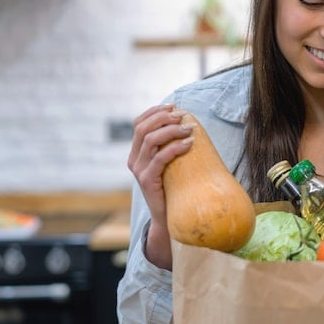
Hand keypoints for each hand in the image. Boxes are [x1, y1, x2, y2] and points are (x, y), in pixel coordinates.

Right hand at [127, 104, 194, 268]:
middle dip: (163, 118)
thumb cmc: (175, 188)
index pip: (138, 123)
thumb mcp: (170, 164)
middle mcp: (134, 160)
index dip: (154, 111)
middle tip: (182, 116)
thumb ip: (171, 146)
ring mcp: (139, 171)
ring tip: (189, 129)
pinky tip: (189, 144)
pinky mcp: (147, 181)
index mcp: (136, 153)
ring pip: (150, 140)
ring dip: (171, 130)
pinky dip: (175, 148)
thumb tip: (188, 123)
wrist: (170, 217)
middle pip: (142, 128)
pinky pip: (159, 159)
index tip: (173, 106)